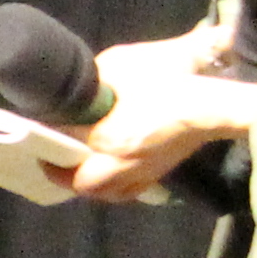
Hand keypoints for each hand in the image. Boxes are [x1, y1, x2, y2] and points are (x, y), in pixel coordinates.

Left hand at [68, 31, 256, 200]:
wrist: (214, 101)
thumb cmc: (167, 78)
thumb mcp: (120, 64)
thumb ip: (94, 80)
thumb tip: (80, 90)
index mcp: (108, 139)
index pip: (68, 153)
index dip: (52, 147)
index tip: (42, 137)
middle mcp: (123, 165)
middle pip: (85, 185)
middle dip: (66, 175)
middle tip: (58, 157)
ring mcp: (145, 173)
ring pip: (110, 193)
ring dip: (92, 184)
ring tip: (82, 166)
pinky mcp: (163, 173)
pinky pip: (133, 191)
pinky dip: (118, 187)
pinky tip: (115, 172)